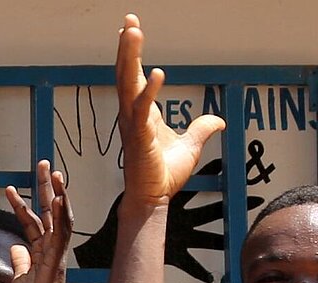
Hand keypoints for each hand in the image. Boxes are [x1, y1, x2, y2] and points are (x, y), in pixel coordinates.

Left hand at [6, 160, 72, 282]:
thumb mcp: (19, 278)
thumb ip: (20, 261)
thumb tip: (16, 247)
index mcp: (41, 251)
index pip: (32, 221)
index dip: (22, 204)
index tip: (10, 188)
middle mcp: (51, 249)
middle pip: (48, 211)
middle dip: (45, 187)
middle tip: (42, 162)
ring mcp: (56, 254)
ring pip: (59, 218)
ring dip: (57, 194)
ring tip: (53, 172)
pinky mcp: (58, 261)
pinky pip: (62, 235)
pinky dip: (61, 216)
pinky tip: (59, 199)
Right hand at [117, 14, 224, 205]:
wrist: (153, 199)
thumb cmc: (163, 176)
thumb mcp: (191, 146)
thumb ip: (202, 129)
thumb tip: (218, 120)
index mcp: (141, 114)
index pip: (134, 78)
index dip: (131, 55)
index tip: (130, 31)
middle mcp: (132, 116)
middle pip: (126, 74)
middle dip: (126, 47)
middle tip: (128, 21)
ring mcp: (133, 126)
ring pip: (128, 85)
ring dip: (129, 58)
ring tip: (131, 33)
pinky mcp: (140, 137)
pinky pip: (143, 109)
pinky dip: (150, 91)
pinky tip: (159, 73)